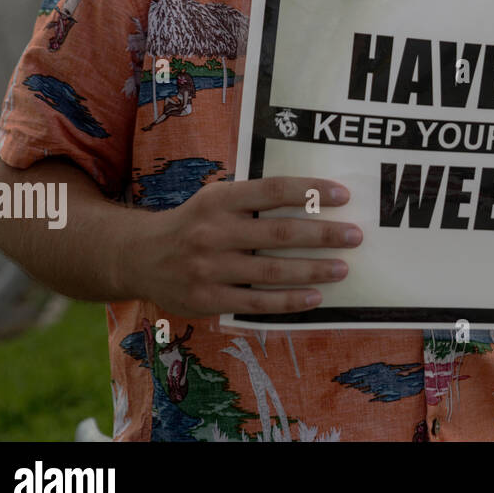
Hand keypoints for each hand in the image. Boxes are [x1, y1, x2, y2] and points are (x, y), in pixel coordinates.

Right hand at [124, 177, 362, 316]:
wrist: (139, 256)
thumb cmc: (194, 223)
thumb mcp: (216, 198)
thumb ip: (255, 197)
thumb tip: (313, 196)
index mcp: (220, 200)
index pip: (273, 190)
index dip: (310, 191)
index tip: (343, 195)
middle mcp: (214, 232)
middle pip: (279, 232)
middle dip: (322, 235)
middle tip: (354, 236)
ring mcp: (209, 268)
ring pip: (272, 271)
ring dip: (312, 270)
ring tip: (342, 268)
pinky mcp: (207, 299)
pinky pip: (256, 302)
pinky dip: (289, 301)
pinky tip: (315, 298)